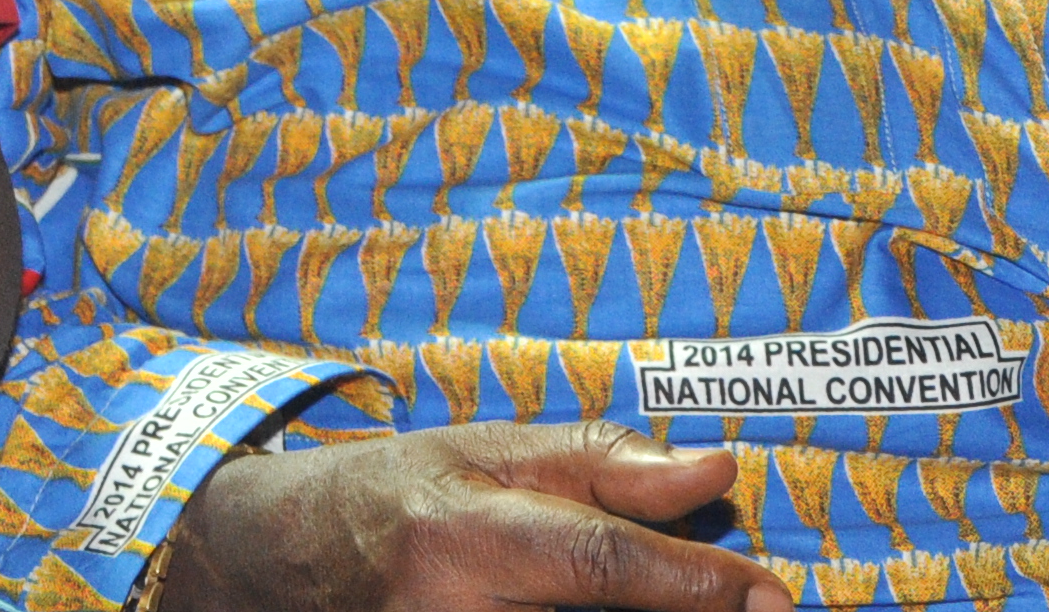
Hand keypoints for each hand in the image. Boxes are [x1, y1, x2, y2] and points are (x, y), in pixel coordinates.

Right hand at [160, 424, 792, 611]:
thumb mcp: (488, 452)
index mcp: (461, 538)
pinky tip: (586, 607)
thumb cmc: (394, 492)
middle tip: (742, 606)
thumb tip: (715, 470)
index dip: (695, 580)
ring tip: (673, 599)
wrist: (280, 554)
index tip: (769, 593)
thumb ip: (603, 465)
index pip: (600, 562)